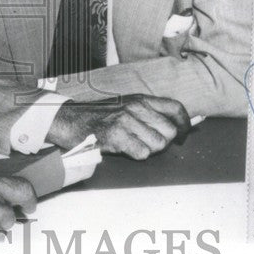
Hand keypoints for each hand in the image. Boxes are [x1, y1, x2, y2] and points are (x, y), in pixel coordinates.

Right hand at [45, 94, 189, 159]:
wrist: (69, 120)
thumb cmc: (98, 117)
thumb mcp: (126, 106)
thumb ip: (149, 113)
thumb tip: (178, 127)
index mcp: (140, 98)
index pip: (176, 108)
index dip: (185, 124)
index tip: (183, 135)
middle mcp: (135, 106)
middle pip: (169, 131)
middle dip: (163, 142)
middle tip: (147, 144)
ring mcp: (126, 120)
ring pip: (158, 144)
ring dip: (148, 150)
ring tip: (131, 145)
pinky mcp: (116, 135)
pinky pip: (142, 153)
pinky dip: (135, 155)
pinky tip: (123, 149)